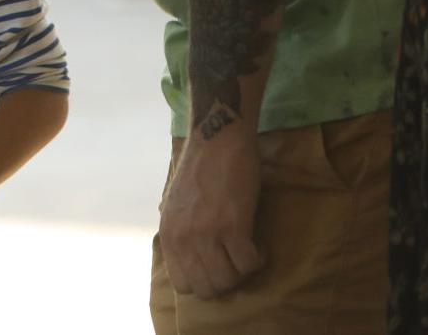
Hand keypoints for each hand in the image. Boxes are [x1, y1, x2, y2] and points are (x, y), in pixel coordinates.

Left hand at [158, 130, 264, 298]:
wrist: (216, 140)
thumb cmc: (199, 170)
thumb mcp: (176, 206)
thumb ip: (181, 235)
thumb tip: (194, 263)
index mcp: (169, 235)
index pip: (184, 285)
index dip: (205, 279)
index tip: (218, 263)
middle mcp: (183, 238)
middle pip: (208, 288)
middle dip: (227, 279)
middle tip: (236, 259)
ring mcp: (206, 233)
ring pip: (229, 281)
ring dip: (243, 270)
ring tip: (247, 248)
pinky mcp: (232, 226)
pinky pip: (249, 264)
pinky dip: (258, 258)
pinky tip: (257, 241)